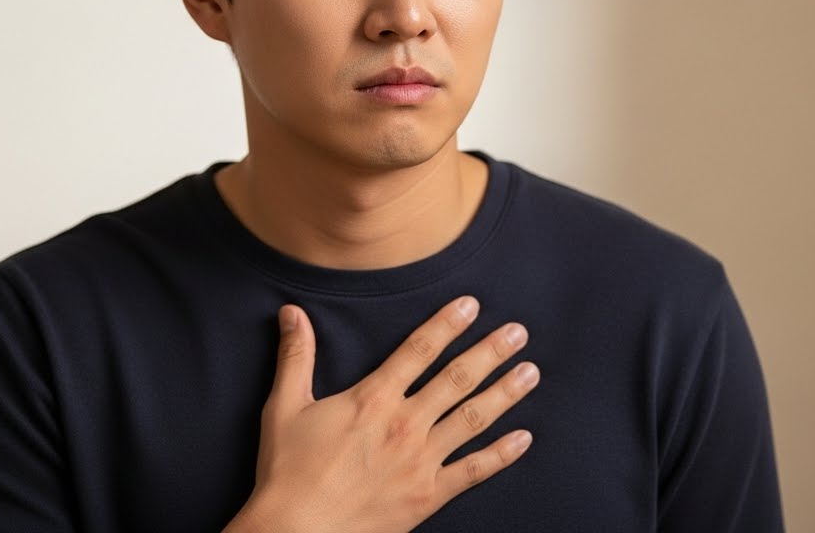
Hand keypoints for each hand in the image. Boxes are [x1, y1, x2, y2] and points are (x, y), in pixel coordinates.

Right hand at [224, 296, 539, 532]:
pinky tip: (524, 438)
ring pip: (472, 418)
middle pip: (457, 379)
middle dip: (490, 352)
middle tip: (519, 332)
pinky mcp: (428, 496)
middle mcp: (404, 424)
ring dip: (505, 393)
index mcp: (372, 399)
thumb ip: (295, 357)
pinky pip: (473, 471)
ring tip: (531, 372)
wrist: (295, 532)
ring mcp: (420, 461)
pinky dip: (502, 455)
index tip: (472, 305)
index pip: (418, 350)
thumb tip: (291, 312)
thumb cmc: (287, 472)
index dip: (447, 324)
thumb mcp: (284, 407)